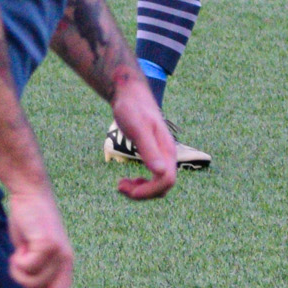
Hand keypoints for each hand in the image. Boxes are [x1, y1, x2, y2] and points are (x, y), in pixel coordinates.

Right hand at [4, 185, 75, 287]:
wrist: (30, 195)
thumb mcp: (32, 254)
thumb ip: (36, 274)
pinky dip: (17, 261)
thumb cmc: (29, 225)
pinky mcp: (49, 244)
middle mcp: (66, 261)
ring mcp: (60, 253)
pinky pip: (28, 267)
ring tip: (16, 256)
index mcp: (65, 265)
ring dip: (18, 274)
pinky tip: (20, 245)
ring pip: (33, 282)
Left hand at [108, 82, 177, 201]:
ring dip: (141, 190)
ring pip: (159, 184)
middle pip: (164, 187)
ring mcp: (162, 156)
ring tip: (121, 184)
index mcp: (166, 150)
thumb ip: (148, 150)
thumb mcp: (137, 128)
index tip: (127, 189)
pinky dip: (142, 184)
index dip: (148, 191)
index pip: (166, 181)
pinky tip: (129, 179)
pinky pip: (154, 178)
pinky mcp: (155, 155)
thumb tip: (161, 172)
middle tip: (119, 186)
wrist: (131, 95)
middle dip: (143, 192)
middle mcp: (168, 155)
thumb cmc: (132, 109)